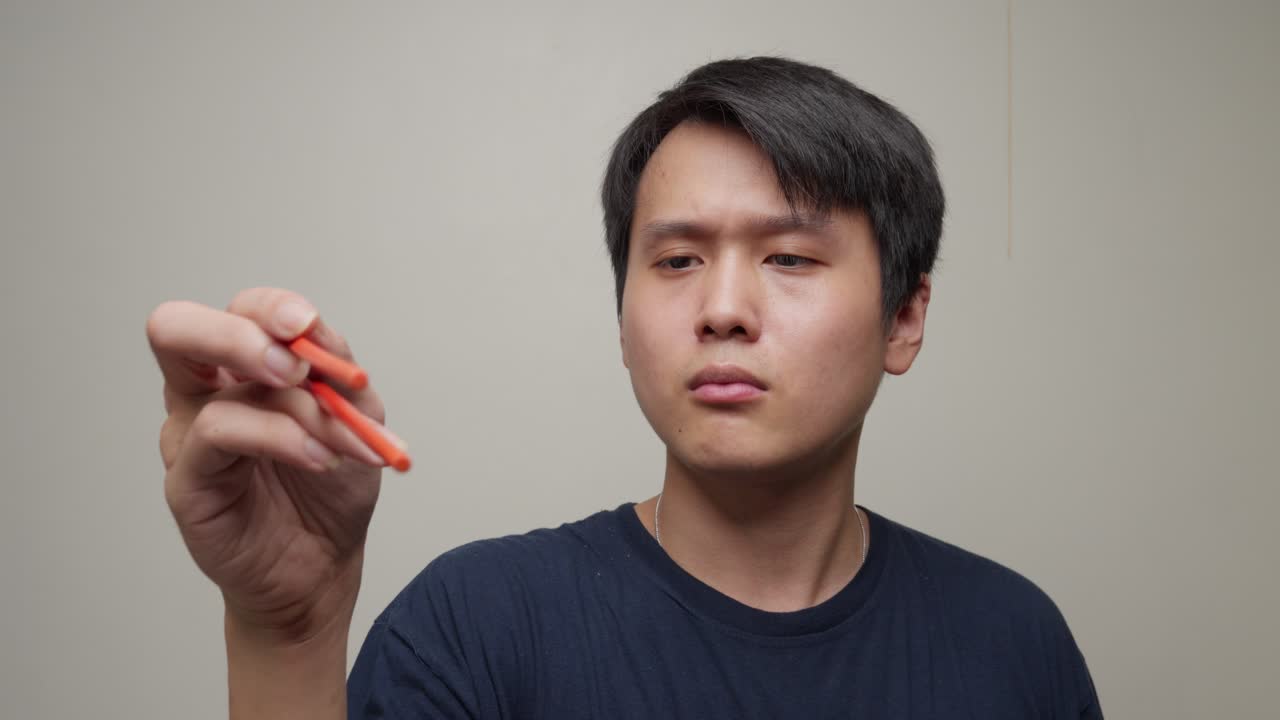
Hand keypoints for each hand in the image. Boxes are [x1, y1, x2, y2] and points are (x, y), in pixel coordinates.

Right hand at [147, 287, 395, 639]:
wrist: (325, 562)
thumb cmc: (333, 486)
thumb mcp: (357, 416)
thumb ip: (337, 370)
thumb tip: (314, 333)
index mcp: (246, 366)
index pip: (242, 310)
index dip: (272, 308)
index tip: (310, 326)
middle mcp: (206, 390)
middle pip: (176, 326)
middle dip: (241, 332)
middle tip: (297, 367)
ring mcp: (188, 433)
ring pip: (202, 380)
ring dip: (289, 403)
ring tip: (333, 439)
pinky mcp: (185, 478)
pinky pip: (217, 433)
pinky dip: (278, 437)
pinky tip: (317, 458)